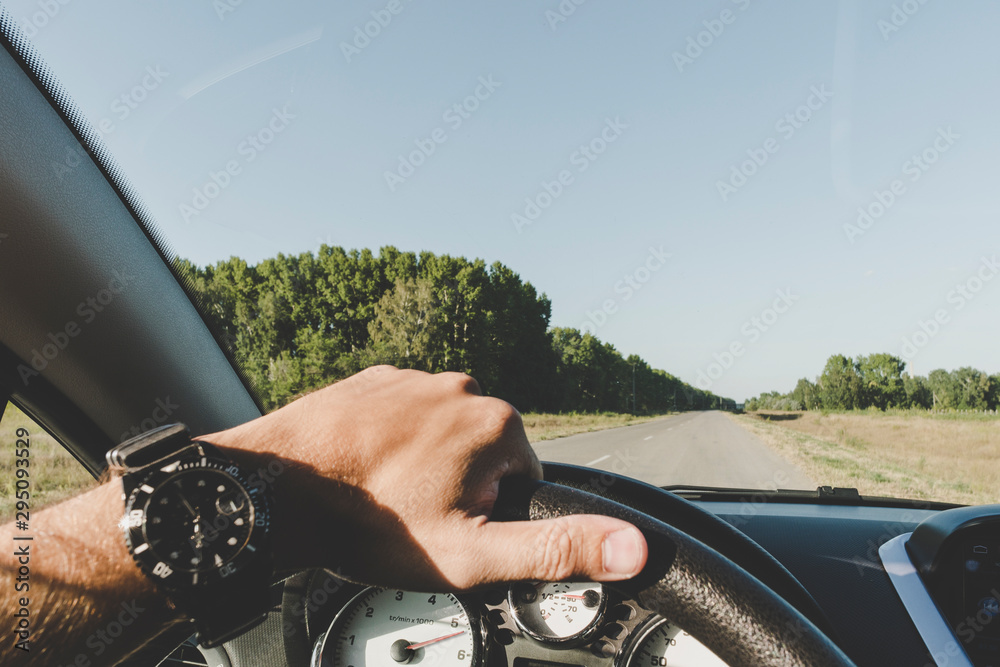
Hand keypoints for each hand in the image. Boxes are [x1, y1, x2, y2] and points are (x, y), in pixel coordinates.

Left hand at [204, 366, 646, 590]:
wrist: (276, 488)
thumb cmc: (369, 522)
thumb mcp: (473, 554)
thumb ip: (556, 548)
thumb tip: (633, 547)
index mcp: (497, 423)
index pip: (523, 476)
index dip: (492, 514)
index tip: (452, 529)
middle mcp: (460, 387)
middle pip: (483, 453)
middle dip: (460, 488)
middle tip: (414, 519)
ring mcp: (413, 377)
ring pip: (440, 435)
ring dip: (423, 465)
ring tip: (383, 497)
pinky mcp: (374, 379)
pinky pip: (400, 416)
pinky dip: (390, 443)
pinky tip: (363, 473)